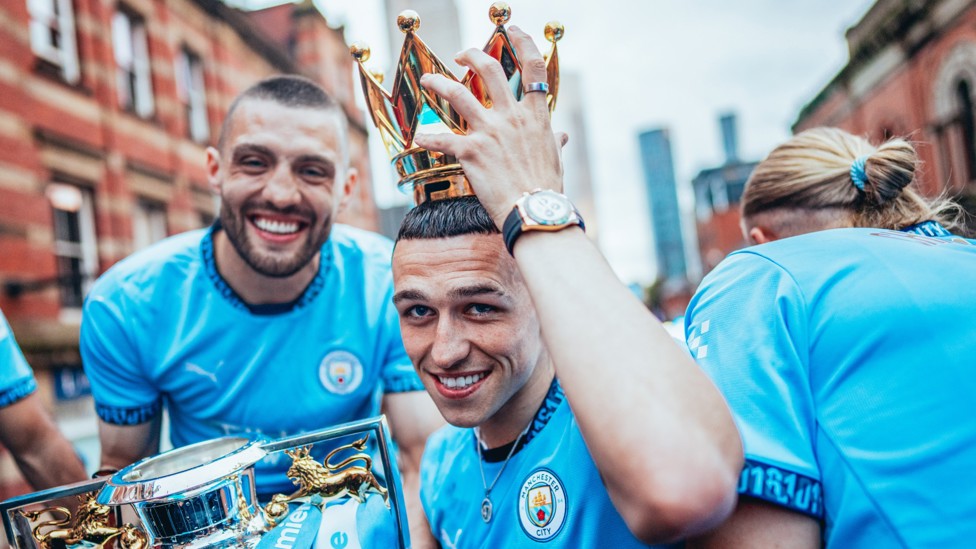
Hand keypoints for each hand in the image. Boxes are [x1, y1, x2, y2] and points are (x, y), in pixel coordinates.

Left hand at [415, 26, 566, 227]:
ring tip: (427, 79)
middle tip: (462, 54)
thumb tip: (562, 136)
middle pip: (490, 69)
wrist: (535, 211)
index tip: (512, 31)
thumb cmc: (547, 189)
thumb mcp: (555, 159)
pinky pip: (441, 139)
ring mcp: (490, 132)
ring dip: (438, 82)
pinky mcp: (471, 152)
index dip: (522, 43)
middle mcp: (511, 117)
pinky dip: (427, 138)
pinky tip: (417, 138)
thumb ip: (554, 142)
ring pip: (458, 93)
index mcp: (535, 116)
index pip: (533, 68)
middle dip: (472, 55)